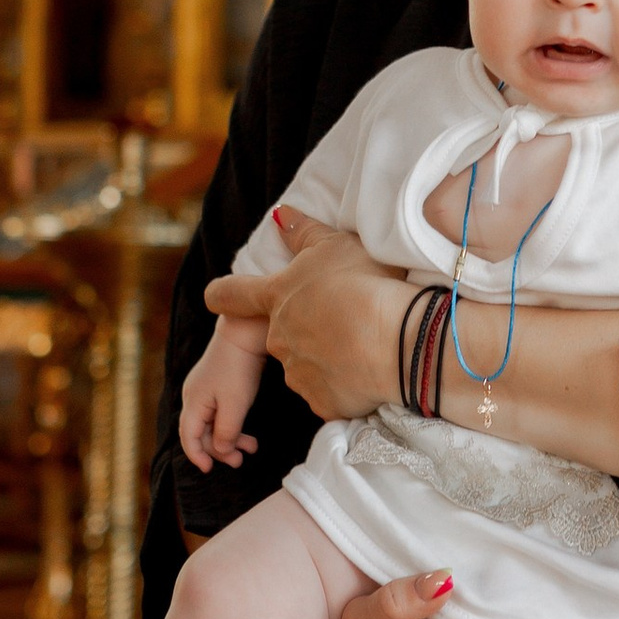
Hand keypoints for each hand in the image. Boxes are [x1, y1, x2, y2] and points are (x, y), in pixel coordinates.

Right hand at [179, 321, 265, 470]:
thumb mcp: (235, 405)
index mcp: (193, 403)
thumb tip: (221, 452)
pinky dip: (233, 425)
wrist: (244, 333)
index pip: (188, 437)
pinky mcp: (218, 385)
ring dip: (231, 438)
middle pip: (202, 433)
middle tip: (240, 461)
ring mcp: (205, 390)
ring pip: (213, 424)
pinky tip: (248, 434)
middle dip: (220, 449)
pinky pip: (220, 413)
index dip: (197, 456)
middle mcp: (195, 397)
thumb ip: (226, 432)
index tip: (209, 469)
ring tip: (252, 448)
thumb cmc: (238, 368)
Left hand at [204, 215, 400, 425]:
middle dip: (306, 327)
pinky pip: (329, 392)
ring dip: (326, 356)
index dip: (222, 294)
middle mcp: (278, 337)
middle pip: (280, 332)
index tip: (219, 297)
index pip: (230, 295)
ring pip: (305, 364)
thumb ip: (302, 232)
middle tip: (344, 317)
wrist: (399, 340)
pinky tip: (368, 370)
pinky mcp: (321, 402)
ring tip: (363, 344)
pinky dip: (344, 384)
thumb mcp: (335, 245)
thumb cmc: (367, 284)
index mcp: (276, 297)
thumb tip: (279, 215)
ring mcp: (297, 373)